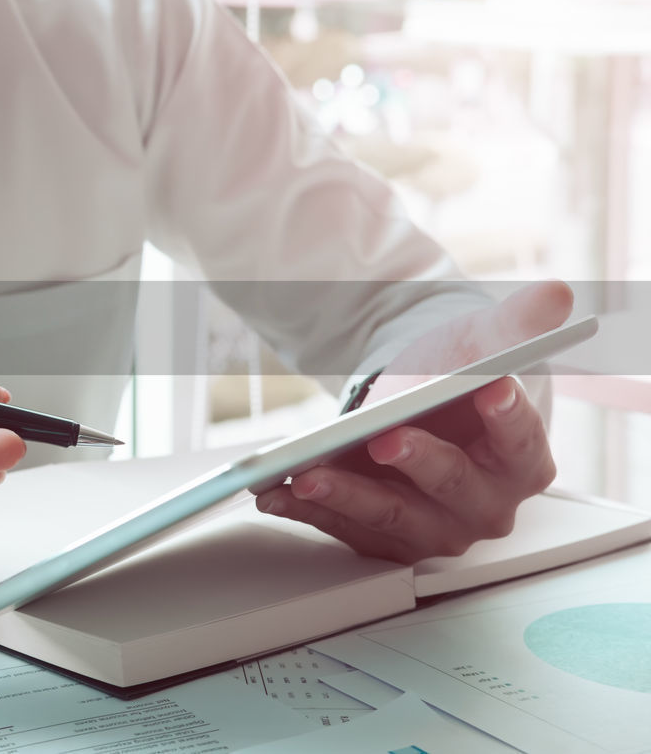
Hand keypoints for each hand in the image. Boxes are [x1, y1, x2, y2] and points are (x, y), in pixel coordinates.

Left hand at [255, 280, 573, 562]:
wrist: (420, 405)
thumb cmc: (460, 379)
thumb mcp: (487, 344)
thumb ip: (521, 324)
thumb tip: (558, 294)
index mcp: (523, 461)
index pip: (522, 441)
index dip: (510, 416)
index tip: (492, 387)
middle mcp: (482, 505)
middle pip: (452, 486)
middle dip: (418, 461)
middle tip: (385, 438)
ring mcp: (431, 528)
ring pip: (389, 517)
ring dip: (344, 497)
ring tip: (304, 475)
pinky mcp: (382, 537)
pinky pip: (342, 527)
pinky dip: (305, 510)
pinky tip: (273, 493)